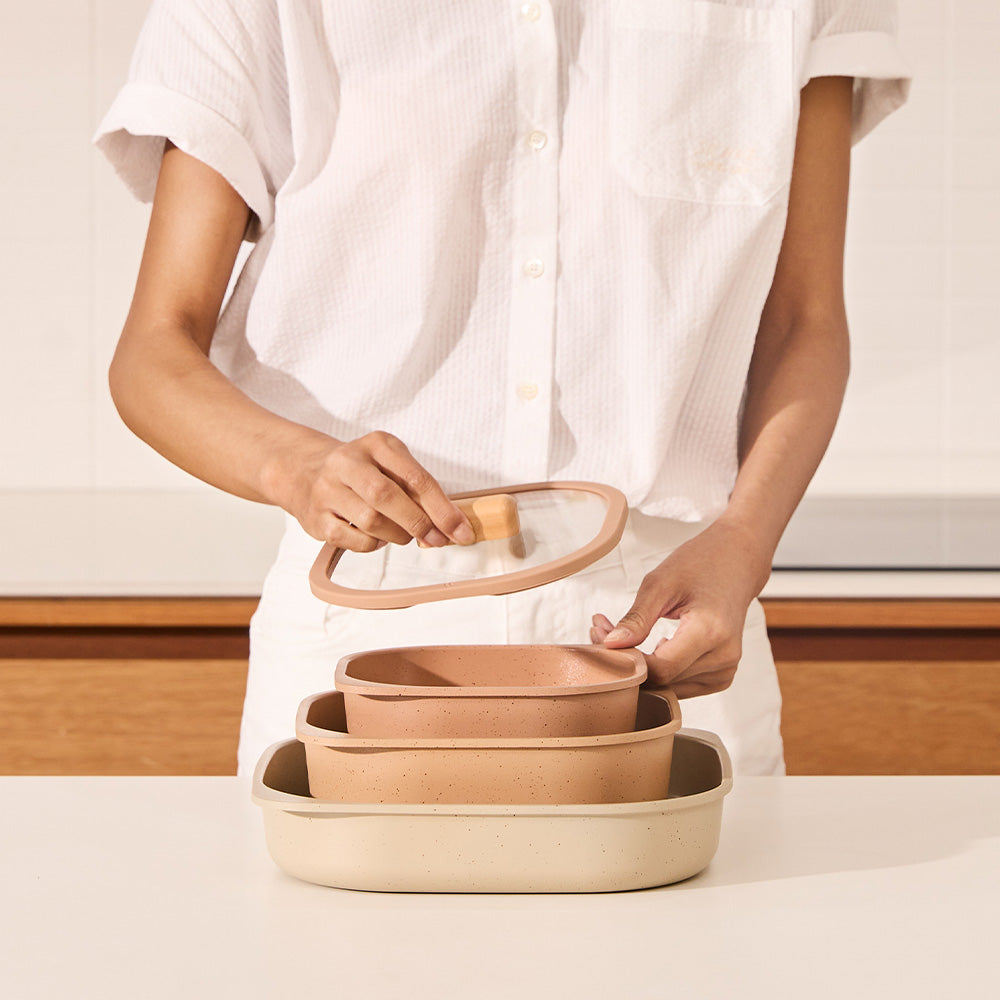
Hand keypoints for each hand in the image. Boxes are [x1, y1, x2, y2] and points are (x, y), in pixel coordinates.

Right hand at [272, 430, 474, 551]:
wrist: (304, 470)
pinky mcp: (317, 518)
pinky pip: (354, 540)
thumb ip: (417, 488)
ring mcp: (328, 490)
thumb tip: (450, 523)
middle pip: (388, 498)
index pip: (415, 477)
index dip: (442, 509)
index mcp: (376, 444)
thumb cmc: (362, 471)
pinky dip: (374, 544)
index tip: (461, 530)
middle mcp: (348, 463)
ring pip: (371, 521)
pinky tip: (377, 537)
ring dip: (397, 535)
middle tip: (436, 539)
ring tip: (404, 535)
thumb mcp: (390, 463)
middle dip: (419, 524)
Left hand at [589, 521, 769, 697]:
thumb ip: (636, 618)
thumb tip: (611, 646)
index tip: (601, 634)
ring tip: (621, 635)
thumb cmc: (700, 565)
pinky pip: (679, 685)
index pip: (660, 669)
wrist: (736, 563)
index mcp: (711, 631)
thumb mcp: (660, 583)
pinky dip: (658, 670)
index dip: (626, 659)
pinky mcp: (721, 677)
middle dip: (626, 661)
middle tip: (601, 630)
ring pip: (667, 686)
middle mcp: (723, 657)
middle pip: (662, 680)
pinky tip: (648, 647)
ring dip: (640, 667)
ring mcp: (725, 671)